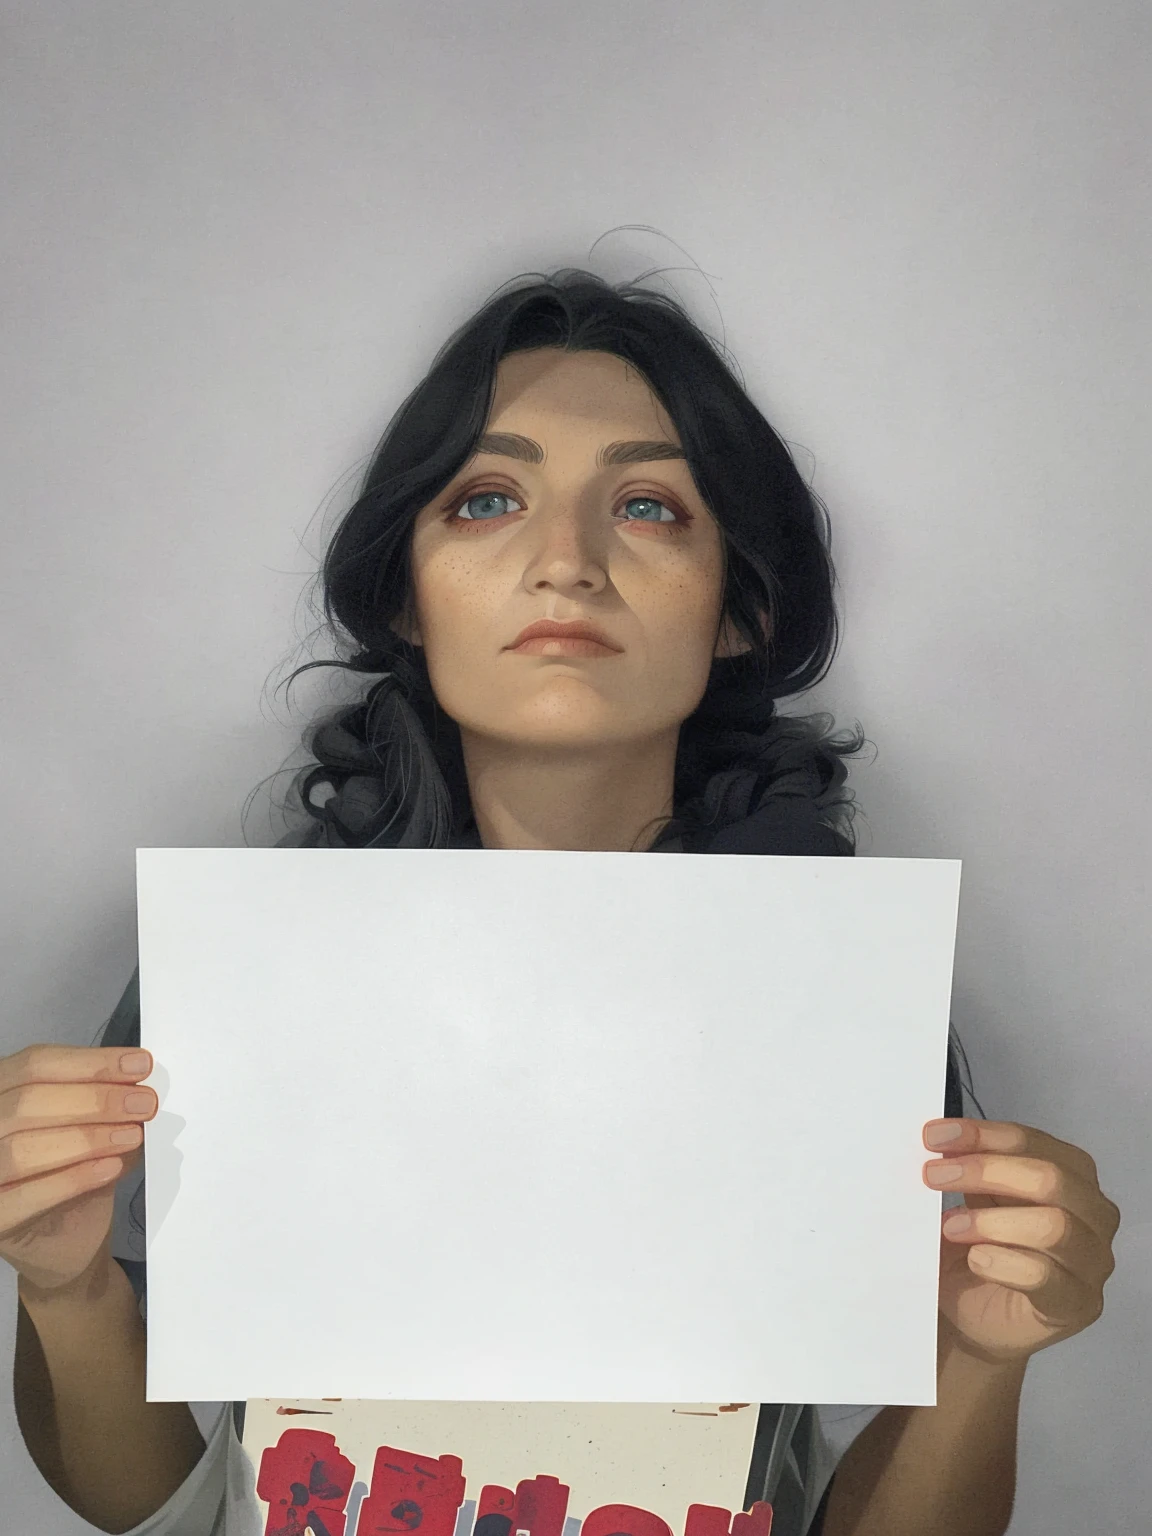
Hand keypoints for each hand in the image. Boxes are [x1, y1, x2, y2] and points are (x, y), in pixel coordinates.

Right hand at [0, 1045, 156, 1292]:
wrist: (64, 1241)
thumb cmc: (73, 1172)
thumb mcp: (94, 1127)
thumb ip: (108, 1103)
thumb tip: (138, 1085)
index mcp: (0, 1091)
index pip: (36, 1064)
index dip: (91, 1063)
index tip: (140, 1065)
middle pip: (28, 1101)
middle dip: (94, 1099)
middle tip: (144, 1103)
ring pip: (22, 1147)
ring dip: (85, 1138)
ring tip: (132, 1136)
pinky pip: (25, 1197)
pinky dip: (71, 1179)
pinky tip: (110, 1168)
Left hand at [922, 1118, 1118, 1363]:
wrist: (973, 1316)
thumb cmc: (976, 1245)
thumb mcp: (971, 1198)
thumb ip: (966, 1168)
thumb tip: (941, 1140)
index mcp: (1071, 1172)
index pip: (1031, 1141)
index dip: (982, 1134)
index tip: (933, 1135)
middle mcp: (1093, 1212)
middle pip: (1051, 1178)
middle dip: (986, 1171)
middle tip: (933, 1177)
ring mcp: (1092, 1261)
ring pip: (1055, 1226)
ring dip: (992, 1221)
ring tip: (950, 1227)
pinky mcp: (1079, 1304)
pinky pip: (1045, 1276)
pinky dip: (1002, 1262)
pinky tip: (974, 1259)